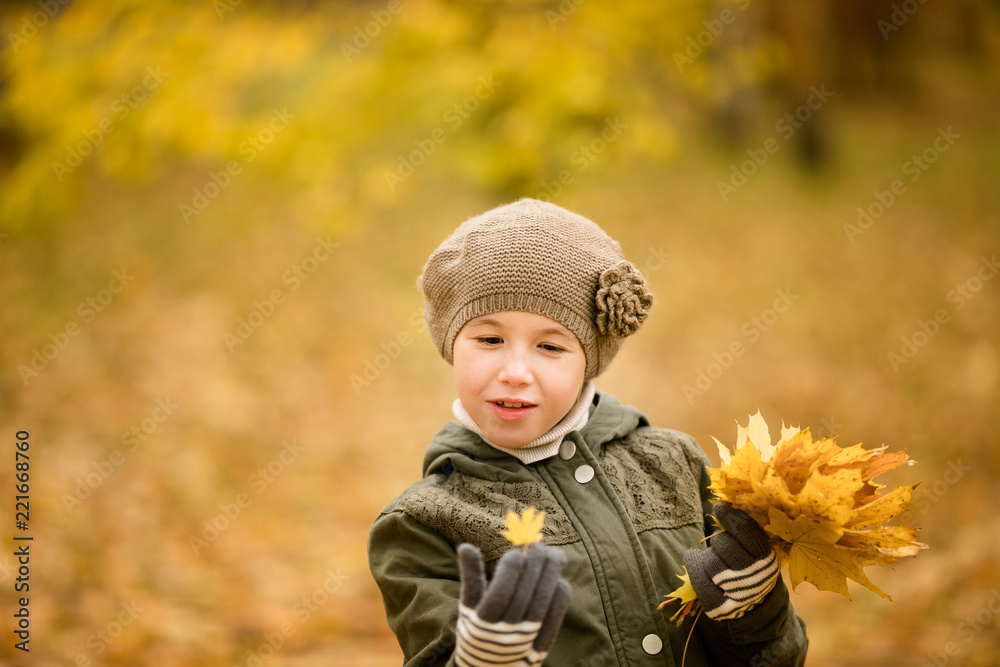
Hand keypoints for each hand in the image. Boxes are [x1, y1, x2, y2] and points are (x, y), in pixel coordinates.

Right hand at [455, 542, 571, 666]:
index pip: (500, 593)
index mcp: (482, 623)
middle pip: (525, 595)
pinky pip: (556, 615)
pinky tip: (558, 578)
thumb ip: (471, 576)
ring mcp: (526, 639)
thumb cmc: (478, 629)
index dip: (510, 570)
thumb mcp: (468, 606)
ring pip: (543, 602)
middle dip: (534, 566)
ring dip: (551, 575)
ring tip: (555, 554)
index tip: (515, 552)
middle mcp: (505, 632)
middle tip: (538, 546)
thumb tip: (465, 546)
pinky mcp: (542, 642)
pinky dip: (559, 594)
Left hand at [683, 502, 778, 620]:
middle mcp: (754, 576)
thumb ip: (744, 531)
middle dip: (719, 540)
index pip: (746, 531)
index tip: (719, 507)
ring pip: (711, 562)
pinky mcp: (721, 607)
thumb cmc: (751, 566)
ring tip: (716, 559)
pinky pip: (700, 583)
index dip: (730, 516)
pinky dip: (694, 567)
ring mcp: (738, 594)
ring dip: (709, 556)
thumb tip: (722, 505)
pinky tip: (693, 558)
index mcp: (766, 558)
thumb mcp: (755, 548)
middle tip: (722, 545)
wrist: (756, 603)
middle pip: (724, 544)